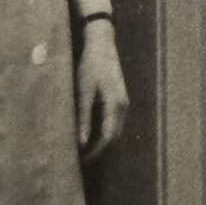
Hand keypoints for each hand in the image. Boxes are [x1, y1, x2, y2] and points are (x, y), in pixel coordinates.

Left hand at [77, 29, 128, 161]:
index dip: (96, 152)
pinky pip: (114, 121)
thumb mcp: (83, 91)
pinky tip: (91, 131)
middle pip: (115, 136)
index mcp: (115, 105)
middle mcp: (123, 106)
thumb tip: (82, 142)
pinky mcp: (120, 98)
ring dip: (103, 140)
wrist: (102, 44)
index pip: (108, 138)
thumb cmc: (90, 65)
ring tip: (84, 148)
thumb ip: (83, 117)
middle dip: (100, 149)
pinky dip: (105, 130)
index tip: (82, 160)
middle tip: (81, 158)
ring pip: (116, 129)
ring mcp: (124, 102)